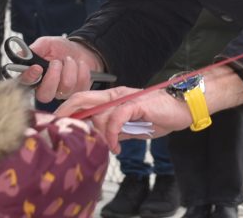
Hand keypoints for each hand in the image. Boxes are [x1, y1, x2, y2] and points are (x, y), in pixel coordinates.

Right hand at [23, 36, 103, 103]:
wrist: (81, 49)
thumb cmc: (60, 48)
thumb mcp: (46, 43)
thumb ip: (35, 49)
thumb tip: (21, 54)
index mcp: (34, 77)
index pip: (25, 84)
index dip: (30, 78)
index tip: (37, 67)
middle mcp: (45, 89)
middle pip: (45, 96)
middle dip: (53, 76)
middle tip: (57, 61)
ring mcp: (61, 94)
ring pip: (65, 87)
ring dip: (70, 68)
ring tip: (69, 59)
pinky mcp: (77, 93)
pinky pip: (80, 85)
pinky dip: (82, 70)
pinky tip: (79, 65)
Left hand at [57, 87, 191, 153]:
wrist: (184, 107)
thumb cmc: (161, 116)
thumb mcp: (134, 127)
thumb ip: (118, 130)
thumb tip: (104, 140)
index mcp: (113, 98)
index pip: (83, 99)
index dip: (68, 109)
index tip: (58, 124)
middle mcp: (116, 95)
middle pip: (82, 98)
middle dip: (67, 113)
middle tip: (61, 129)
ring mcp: (125, 98)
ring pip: (98, 111)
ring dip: (97, 132)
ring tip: (105, 147)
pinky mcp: (135, 104)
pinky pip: (116, 117)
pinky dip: (112, 134)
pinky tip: (115, 146)